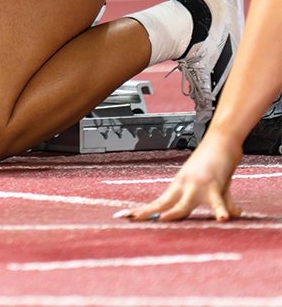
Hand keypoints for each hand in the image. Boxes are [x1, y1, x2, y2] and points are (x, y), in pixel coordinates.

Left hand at [118, 137, 242, 221]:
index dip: (143, 211)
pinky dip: (220, 209)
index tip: (126, 216)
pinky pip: (217, 200)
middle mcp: (184, 186)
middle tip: (130, 218)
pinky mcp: (214, 183)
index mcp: (179, 187)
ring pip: (184, 203)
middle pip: (163, 204)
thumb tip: (234, 215)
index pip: (157, 202)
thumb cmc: (216, 163)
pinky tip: (223, 218)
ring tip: (163, 220)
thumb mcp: (217, 186)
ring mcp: (197, 185)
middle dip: (147, 212)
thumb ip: (224, 202)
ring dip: (174, 213)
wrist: (221, 140)